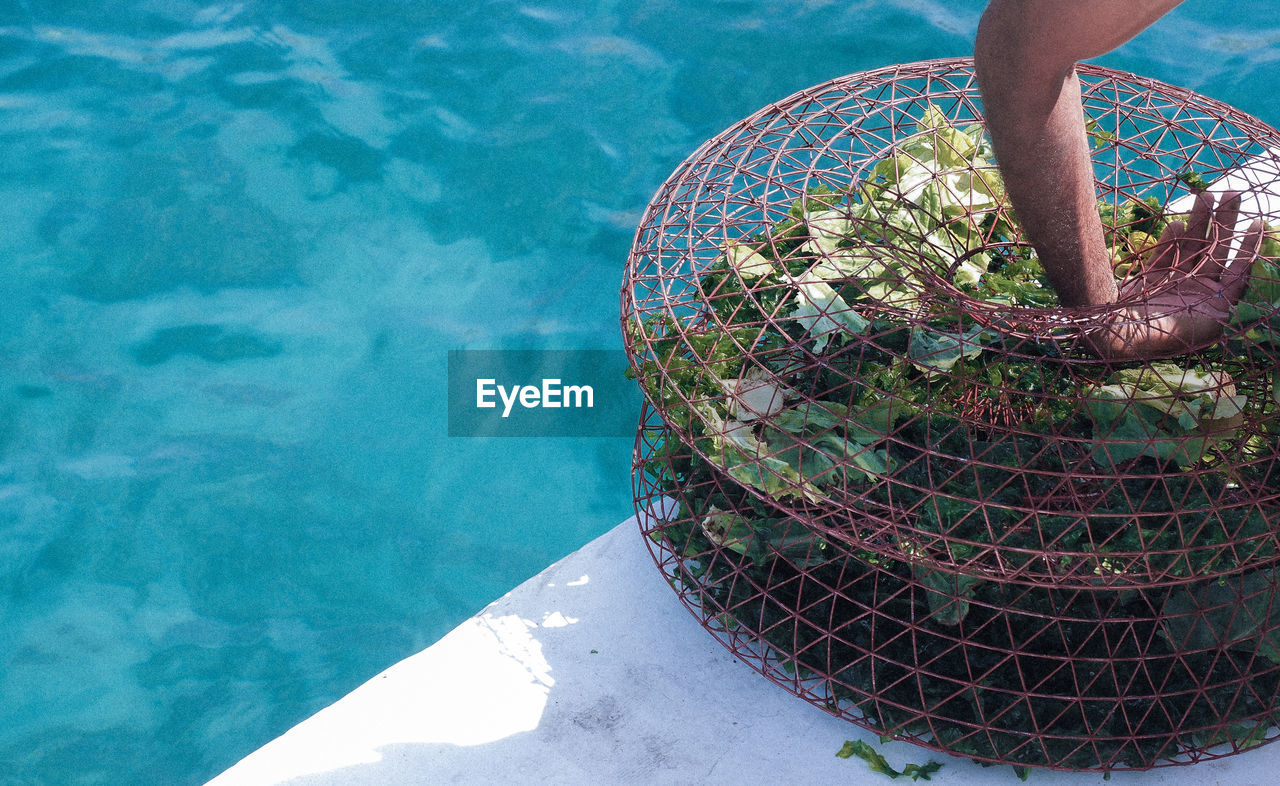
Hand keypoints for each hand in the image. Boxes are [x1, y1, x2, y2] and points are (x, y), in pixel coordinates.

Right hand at [1085, 190, 1264, 359]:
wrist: (1116, 339)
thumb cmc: (1163, 337)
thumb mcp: (1209, 326)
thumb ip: (1230, 301)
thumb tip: (1246, 276)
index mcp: (1214, 305)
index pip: (1238, 271)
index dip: (1249, 247)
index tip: (1257, 223)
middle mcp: (1196, 293)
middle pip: (1217, 251)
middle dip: (1227, 223)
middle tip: (1234, 194)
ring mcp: (1173, 284)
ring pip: (1192, 246)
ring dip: (1200, 221)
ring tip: (1206, 195)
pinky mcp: (1149, 279)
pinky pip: (1164, 254)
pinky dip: (1170, 239)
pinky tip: (1177, 223)